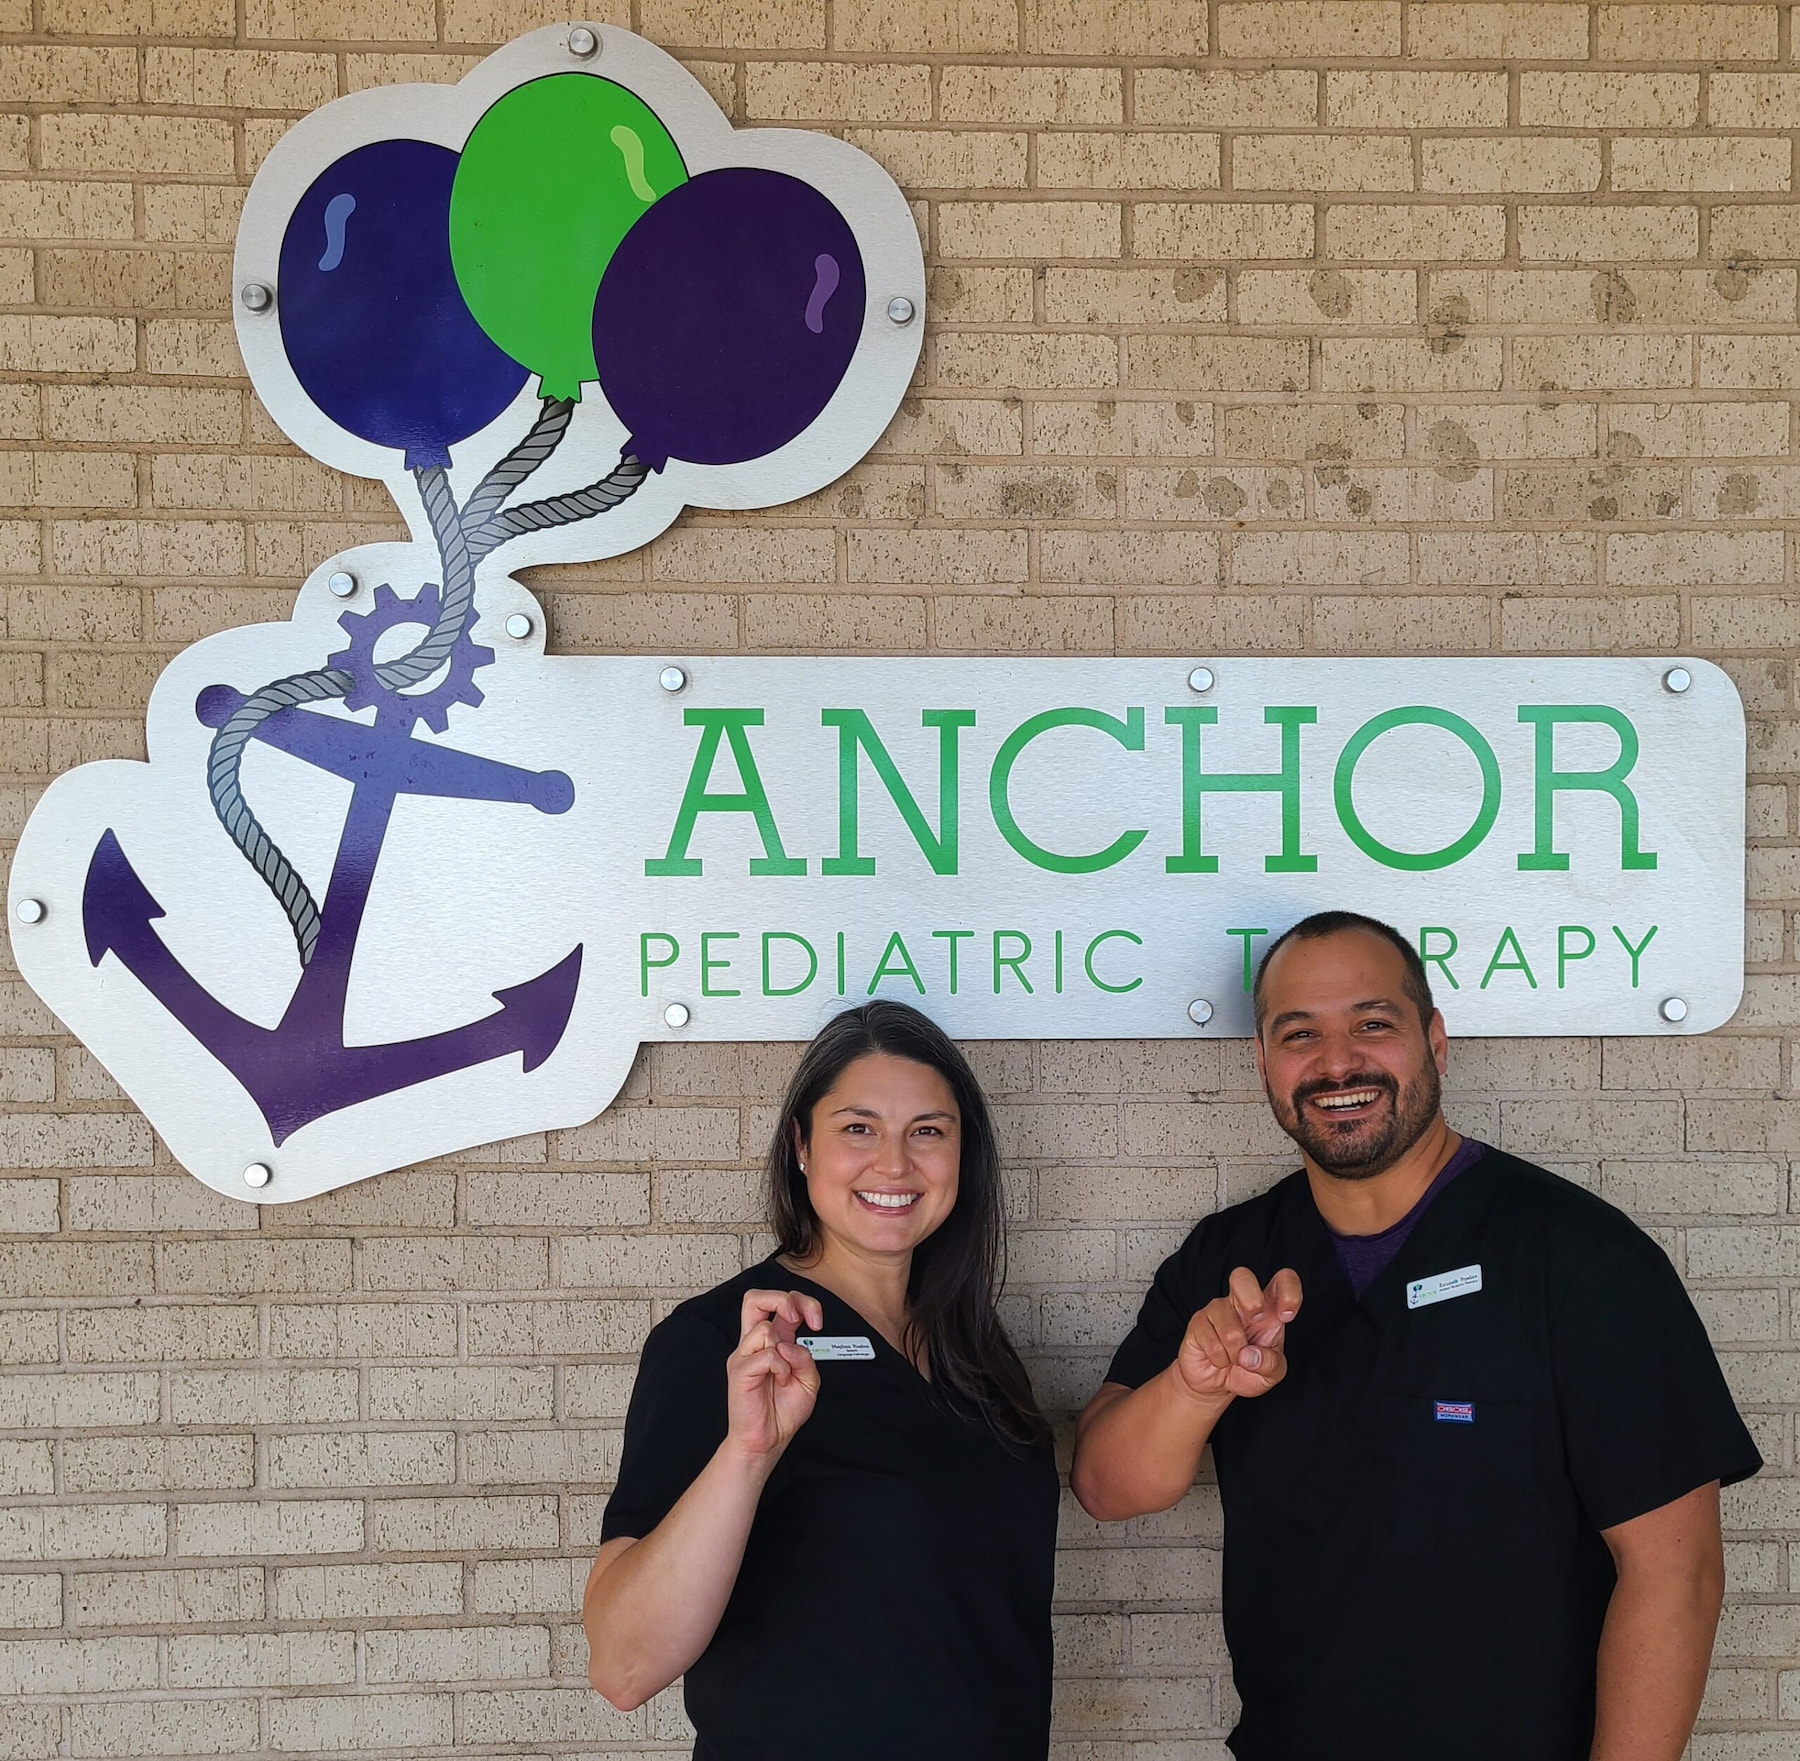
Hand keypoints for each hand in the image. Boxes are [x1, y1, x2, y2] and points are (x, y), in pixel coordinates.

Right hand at [726, 1289, 824, 1465]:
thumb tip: (790, 1344)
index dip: (803, 1302)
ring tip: (785, 1373)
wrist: (767, 1440)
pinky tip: (780, 1381)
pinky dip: (781, 1368)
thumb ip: (806, 1357)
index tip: (817, 1322)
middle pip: (754, 1298)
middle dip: (782, 1299)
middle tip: (797, 1319)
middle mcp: (756, 1344)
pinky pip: (765, 1355)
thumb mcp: (809, 1380)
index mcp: (773, 1341)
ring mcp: (744, 1355)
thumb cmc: (782, 1411)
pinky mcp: (739, 1371)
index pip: (780, 1303)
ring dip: (785, 1349)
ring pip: (763, 1327)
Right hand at [1174, 1266, 1301, 1404]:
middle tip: (1255, 1322)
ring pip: (1228, 1323)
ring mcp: (1217, 1310)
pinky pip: (1211, 1341)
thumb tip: (1251, 1355)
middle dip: (1251, 1300)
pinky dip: (1219, 1359)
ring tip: (1234, 1360)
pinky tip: (1219, 1359)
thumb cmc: (1248, 1371)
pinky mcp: (1198, 1322)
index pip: (1282, 1281)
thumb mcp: (1271, 1374)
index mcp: (1267, 1309)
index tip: (1287, 1315)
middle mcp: (1241, 1303)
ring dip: (1235, 1352)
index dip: (1289, 1291)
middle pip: (1242, 1276)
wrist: (1217, 1385)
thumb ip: (1270, 1364)